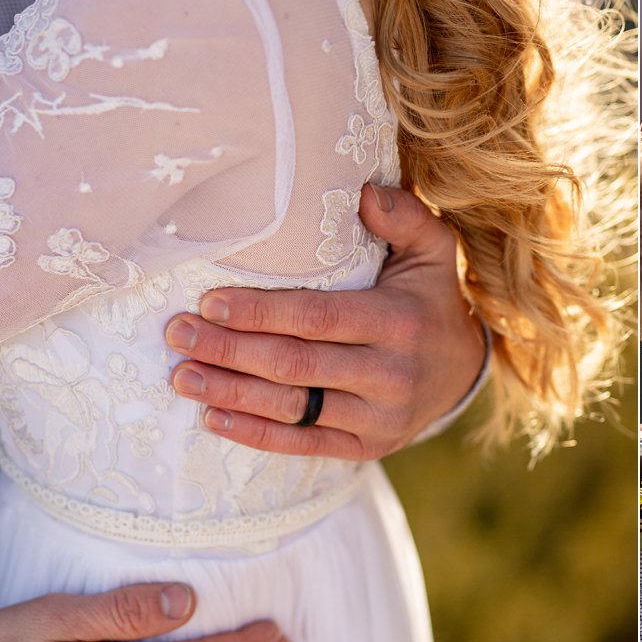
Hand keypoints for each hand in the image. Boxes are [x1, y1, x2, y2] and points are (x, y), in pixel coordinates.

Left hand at [164, 184, 484, 459]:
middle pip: (294, 364)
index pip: (317, 317)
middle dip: (229, 350)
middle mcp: (390, 375)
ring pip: (292, 407)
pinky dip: (254, 433)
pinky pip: (301, 444)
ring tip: (182, 375)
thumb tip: (365, 193)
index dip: (260, 312)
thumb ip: (405, 217)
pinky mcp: (365, 448)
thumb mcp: (432, 250)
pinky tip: (212, 417)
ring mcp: (378, 418)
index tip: (209, 301)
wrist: (463, 372)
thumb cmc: (428, 299)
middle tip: (178, 334)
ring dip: (230, 393)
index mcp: (398, 321)